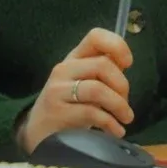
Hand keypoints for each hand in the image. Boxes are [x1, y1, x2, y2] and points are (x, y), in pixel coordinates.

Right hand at [20, 27, 134, 150]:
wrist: (39, 130)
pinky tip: (116, 131)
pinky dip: (110, 123)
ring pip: (97, 89)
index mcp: (75, 58)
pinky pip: (91, 113)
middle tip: (125, 103)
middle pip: (102, 65)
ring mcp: (58, 90)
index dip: (117, 46)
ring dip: (119, 106)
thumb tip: (125, 63)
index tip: (128, 64)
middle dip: (122, 86)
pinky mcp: (57, 112)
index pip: (95, 36)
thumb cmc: (70, 104)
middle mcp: (64, 69)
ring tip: (126, 118)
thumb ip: (104, 72)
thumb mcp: (86, 82)